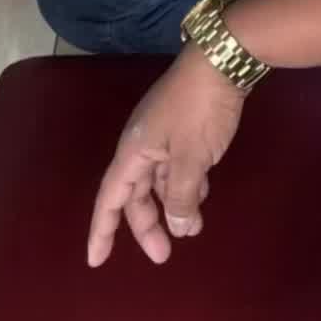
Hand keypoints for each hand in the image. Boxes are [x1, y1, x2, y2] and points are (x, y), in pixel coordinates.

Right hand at [87, 46, 243, 267]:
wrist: (223, 60)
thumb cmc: (199, 110)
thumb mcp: (190, 159)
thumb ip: (181, 197)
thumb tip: (178, 228)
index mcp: (134, 152)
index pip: (110, 199)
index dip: (102, 230)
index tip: (97, 260)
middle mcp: (142, 145)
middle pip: (136, 194)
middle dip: (147, 225)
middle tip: (164, 255)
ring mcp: (164, 135)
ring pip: (160, 181)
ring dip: (172, 205)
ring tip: (192, 229)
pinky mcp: (185, 128)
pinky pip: (177, 166)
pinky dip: (186, 184)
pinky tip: (202, 194)